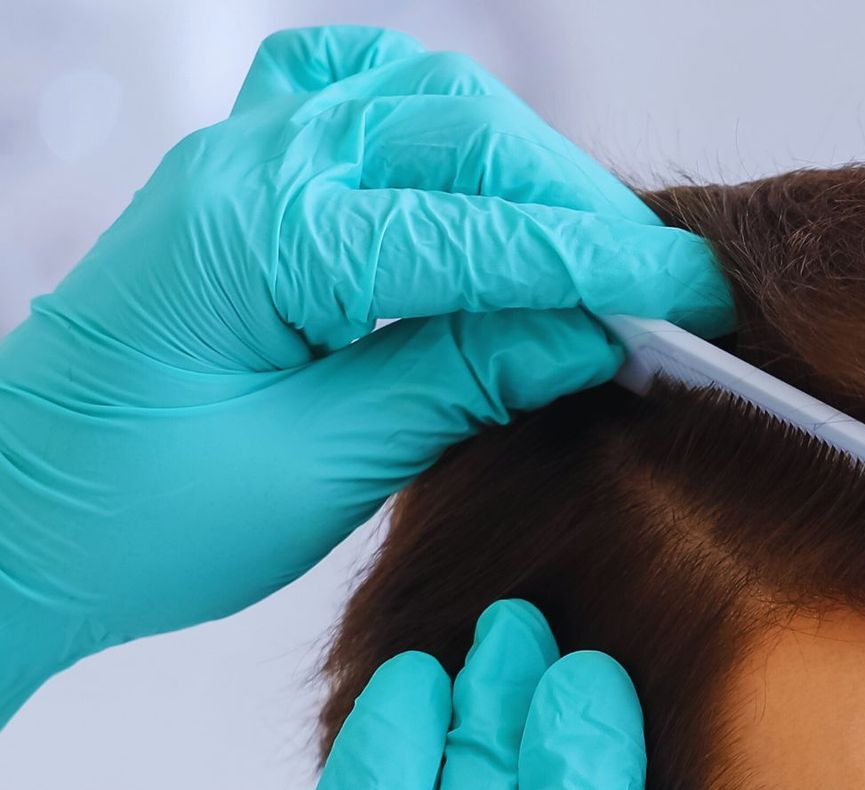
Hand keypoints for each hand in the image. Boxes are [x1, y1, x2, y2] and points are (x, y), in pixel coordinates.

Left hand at [0, 25, 730, 720]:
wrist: (22, 517)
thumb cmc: (143, 513)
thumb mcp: (319, 468)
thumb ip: (453, 383)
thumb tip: (586, 339)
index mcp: (261, 236)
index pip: (477, 231)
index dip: (602, 263)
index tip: (699, 295)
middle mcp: (248, 164)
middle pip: (462, 135)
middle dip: (579, 208)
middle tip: (672, 289)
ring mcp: (237, 153)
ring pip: (420, 103)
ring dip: (522, 168)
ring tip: (595, 256)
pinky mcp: (239, 178)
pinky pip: (352, 100)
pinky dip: (436, 130)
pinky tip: (482, 186)